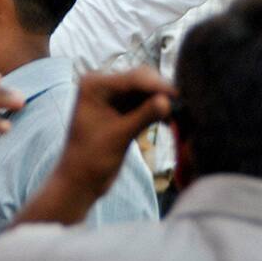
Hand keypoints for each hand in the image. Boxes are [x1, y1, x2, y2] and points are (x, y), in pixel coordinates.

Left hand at [54, 68, 172, 199]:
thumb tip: (168, 102)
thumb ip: (143, 116)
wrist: (80, 181)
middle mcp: (103, 85)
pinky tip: (168, 120)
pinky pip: (144, 103)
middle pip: (141, 80)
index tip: (178, 95)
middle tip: (181, 105)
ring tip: (178, 114)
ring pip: (145, 91)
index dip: (157, 86)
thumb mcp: (118, 136)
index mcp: (95, 85)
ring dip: (161, 101)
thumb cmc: (90, 160)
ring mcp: (113, 97)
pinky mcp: (122, 109)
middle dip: (160, 92)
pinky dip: (156, 109)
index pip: (132, 78)